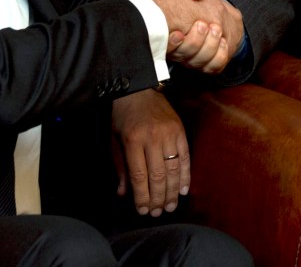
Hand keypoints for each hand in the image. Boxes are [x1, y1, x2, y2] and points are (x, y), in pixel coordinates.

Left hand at [111, 89, 189, 216]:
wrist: (138, 89)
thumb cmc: (123, 117)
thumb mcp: (115, 140)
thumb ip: (121, 167)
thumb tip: (124, 194)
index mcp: (133, 140)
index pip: (139, 176)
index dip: (142, 196)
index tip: (143, 210)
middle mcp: (152, 138)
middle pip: (158, 176)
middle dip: (158, 198)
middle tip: (158, 213)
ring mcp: (169, 133)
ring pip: (173, 169)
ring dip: (172, 191)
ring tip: (170, 206)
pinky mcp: (180, 130)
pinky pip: (185, 157)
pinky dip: (185, 175)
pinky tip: (183, 190)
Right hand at [140, 0, 243, 73]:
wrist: (211, 6)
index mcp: (169, 30)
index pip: (166, 46)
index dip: (171, 44)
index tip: (178, 33)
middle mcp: (179, 47)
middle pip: (184, 55)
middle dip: (194, 41)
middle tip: (203, 25)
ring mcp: (193, 56)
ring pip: (199, 62)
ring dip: (208, 46)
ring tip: (215, 29)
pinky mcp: (209, 62)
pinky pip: (214, 67)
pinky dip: (219, 55)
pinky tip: (223, 42)